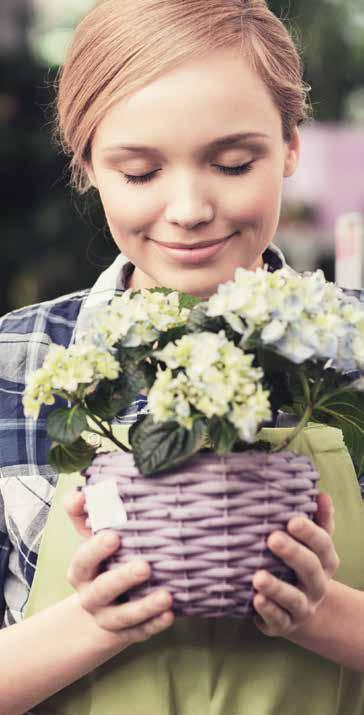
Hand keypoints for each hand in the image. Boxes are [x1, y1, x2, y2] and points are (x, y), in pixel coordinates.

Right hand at [64, 488, 173, 646]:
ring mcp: (107, 617)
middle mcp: (90, 596)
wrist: (103, 606)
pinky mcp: (126, 633)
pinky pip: (140, 632)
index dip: (96, 550)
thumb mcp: (92, 538)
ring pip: (122, 616)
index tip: (115, 536)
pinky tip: (170, 615)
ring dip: (145, 606)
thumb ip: (84, 514)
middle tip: (145, 566)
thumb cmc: (104, 559)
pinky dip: (154, 624)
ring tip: (167, 596)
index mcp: (81, 570)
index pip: (82, 561)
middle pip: (102, 589)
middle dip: (123, 578)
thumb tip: (78, 493)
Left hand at [252, 492, 339, 636]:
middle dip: (293, 553)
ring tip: (258, 577)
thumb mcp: (313, 544)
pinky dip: (267, 611)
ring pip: (293, 599)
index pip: (322, 545)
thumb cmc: (301, 565)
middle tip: (273, 538)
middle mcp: (317, 585)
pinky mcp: (283, 625)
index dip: (309, 533)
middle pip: (310, 569)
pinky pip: (278, 620)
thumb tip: (321, 494)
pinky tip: (255, 599)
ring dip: (276, 588)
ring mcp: (302, 607)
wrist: (301, 610)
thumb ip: (318, 520)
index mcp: (325, 562)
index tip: (292, 520)